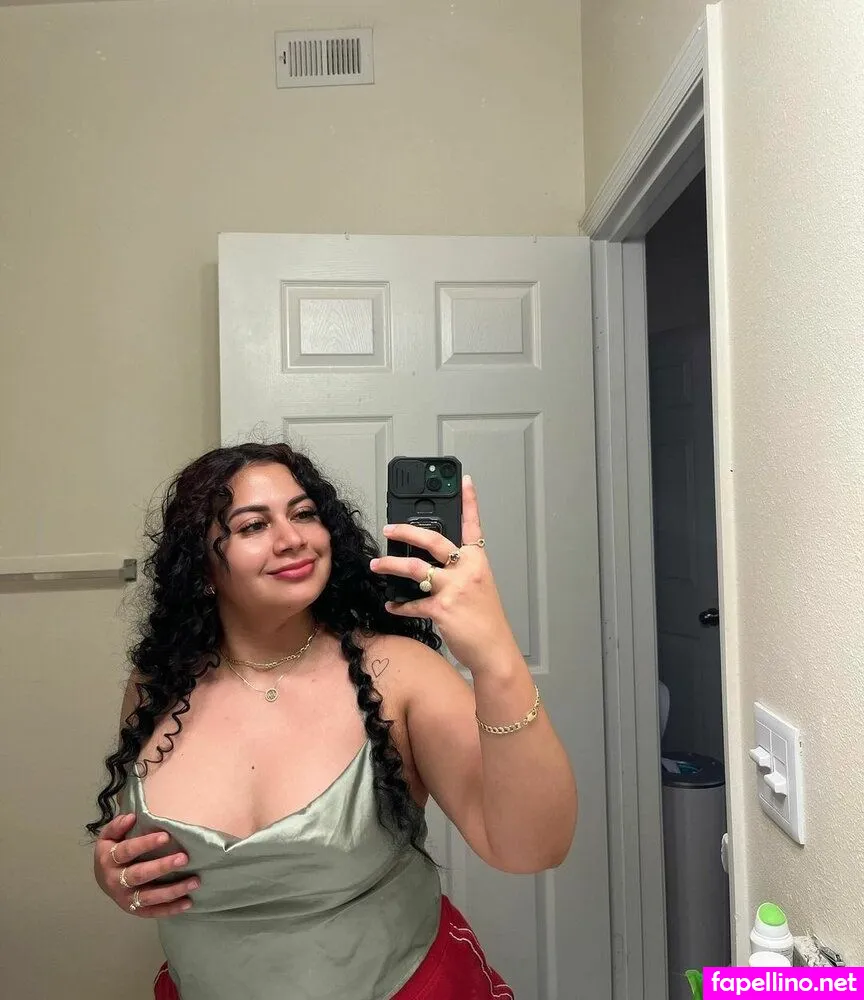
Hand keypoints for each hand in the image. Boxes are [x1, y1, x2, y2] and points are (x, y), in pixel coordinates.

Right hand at [94, 813, 198, 917]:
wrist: (101, 878)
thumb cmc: (112, 851)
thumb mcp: (108, 836)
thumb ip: (117, 825)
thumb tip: (131, 817)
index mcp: (109, 860)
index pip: (127, 851)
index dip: (145, 844)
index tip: (166, 836)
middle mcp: (115, 881)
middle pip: (140, 875)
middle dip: (162, 867)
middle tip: (184, 858)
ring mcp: (125, 898)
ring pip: (149, 897)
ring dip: (173, 890)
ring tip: (194, 881)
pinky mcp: (134, 910)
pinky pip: (153, 912)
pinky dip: (170, 909)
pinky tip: (188, 903)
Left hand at [371, 475, 519, 672]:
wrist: (495, 650)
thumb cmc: (487, 621)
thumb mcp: (479, 587)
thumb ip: (460, 571)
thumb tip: (432, 565)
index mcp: (478, 561)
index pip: (473, 525)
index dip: (470, 501)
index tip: (464, 481)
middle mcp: (467, 570)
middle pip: (433, 541)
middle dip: (406, 531)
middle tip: (388, 528)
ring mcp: (454, 588)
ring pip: (415, 569)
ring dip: (391, 565)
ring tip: (376, 565)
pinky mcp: (442, 609)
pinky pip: (413, 603)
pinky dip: (399, 605)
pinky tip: (391, 606)